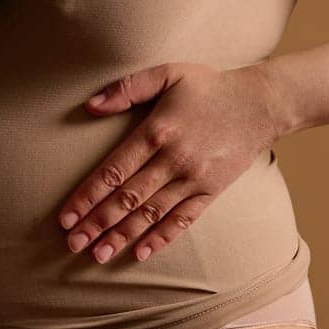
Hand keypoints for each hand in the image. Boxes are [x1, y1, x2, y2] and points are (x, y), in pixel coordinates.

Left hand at [56, 62, 283, 263]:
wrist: (261, 104)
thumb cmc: (209, 87)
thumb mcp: (168, 74)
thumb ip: (128, 87)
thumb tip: (90, 105)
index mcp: (158, 131)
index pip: (114, 170)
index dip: (88, 196)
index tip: (66, 216)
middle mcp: (175, 159)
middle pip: (128, 198)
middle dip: (97, 222)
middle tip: (73, 243)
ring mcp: (194, 178)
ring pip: (152, 213)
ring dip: (122, 235)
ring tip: (98, 255)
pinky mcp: (212, 190)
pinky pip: (183, 220)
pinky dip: (162, 238)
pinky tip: (141, 253)